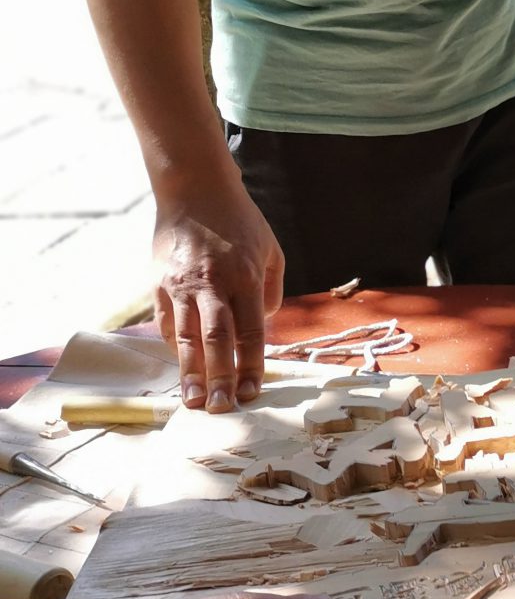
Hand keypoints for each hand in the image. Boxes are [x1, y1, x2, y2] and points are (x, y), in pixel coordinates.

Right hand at [153, 184, 284, 410]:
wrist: (195, 188)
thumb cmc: (240, 220)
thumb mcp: (271, 249)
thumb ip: (270, 289)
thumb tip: (261, 327)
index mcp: (246, 276)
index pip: (250, 330)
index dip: (251, 364)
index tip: (253, 392)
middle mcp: (213, 283)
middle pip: (216, 339)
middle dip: (221, 378)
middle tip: (223, 410)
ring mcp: (182, 284)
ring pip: (186, 337)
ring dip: (191, 373)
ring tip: (195, 402)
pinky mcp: (159, 283)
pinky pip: (167, 323)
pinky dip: (174, 347)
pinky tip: (182, 368)